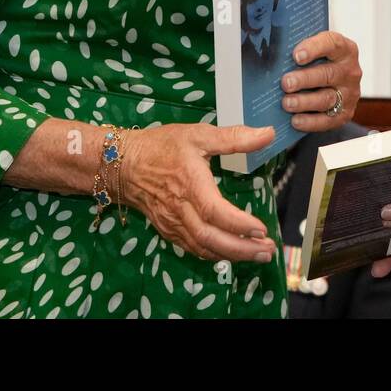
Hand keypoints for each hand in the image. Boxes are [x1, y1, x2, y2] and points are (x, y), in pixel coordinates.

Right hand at [122, 123, 278, 262]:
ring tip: (258, 254)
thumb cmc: (161, 146)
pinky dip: (214, 254)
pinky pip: (193, 248)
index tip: (261, 229)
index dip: (239, 225)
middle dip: (242, 249)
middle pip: (211, 238)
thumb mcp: (198, 134)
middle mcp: (180, 209)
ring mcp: (172, 223)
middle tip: (268, 250)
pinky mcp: (168, 230)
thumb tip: (267, 134)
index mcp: (190, 184)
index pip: (215, 212)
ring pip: (203, 247)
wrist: (122, 164)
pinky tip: (232, 253)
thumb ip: (234, 137)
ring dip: (232, 255)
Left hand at [280, 30, 360, 131]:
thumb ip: (298, 48)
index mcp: (343, 50)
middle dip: (305, 79)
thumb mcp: (313, 50)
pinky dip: (310, 121)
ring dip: (304, 101)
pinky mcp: (344, 114)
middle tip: (286, 83)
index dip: (314, 48)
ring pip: (327, 98)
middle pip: (328, 74)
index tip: (296, 55)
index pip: (332, 44)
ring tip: (287, 103)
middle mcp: (349, 71)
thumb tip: (272, 51)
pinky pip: (327, 120)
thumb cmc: (318, 63)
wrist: (333, 85)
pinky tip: (295, 120)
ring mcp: (348, 94)